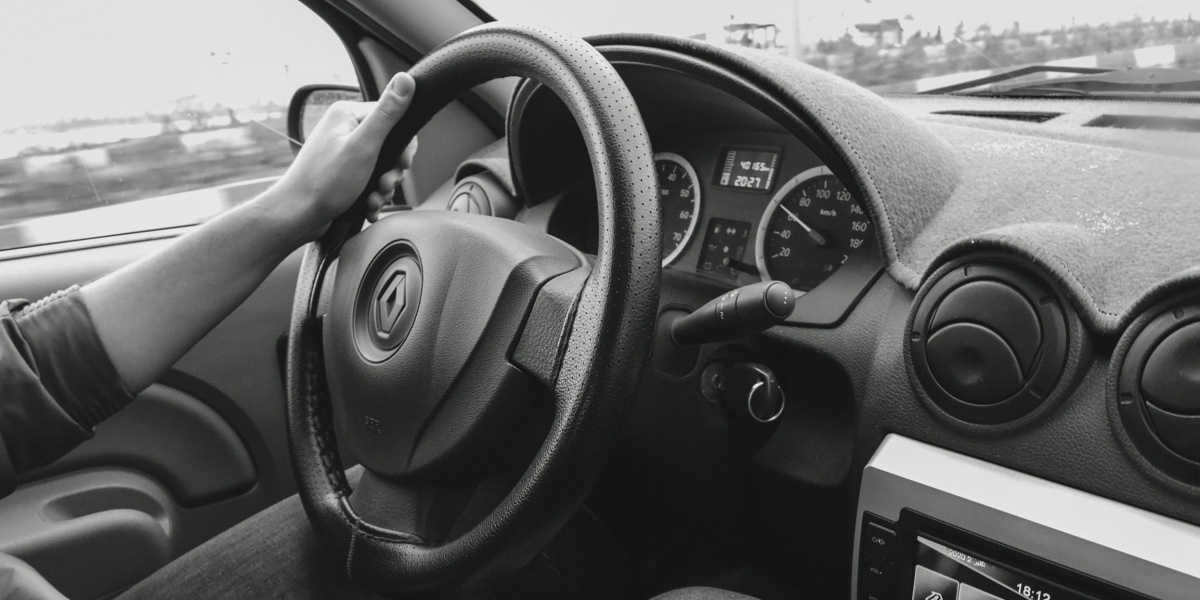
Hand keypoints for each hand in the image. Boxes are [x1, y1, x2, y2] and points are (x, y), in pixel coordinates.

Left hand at [269, 72, 418, 240]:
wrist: (297, 215)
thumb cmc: (324, 183)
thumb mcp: (363, 146)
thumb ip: (387, 114)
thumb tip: (406, 79)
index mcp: (348, 115)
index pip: (393, 118)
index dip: (403, 144)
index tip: (400, 164)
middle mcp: (345, 130)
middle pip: (390, 145)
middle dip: (392, 171)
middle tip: (384, 184)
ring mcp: (343, 152)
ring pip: (382, 166)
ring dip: (384, 187)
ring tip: (374, 198)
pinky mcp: (343, 172)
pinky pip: (369, 179)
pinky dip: (373, 194)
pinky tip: (369, 205)